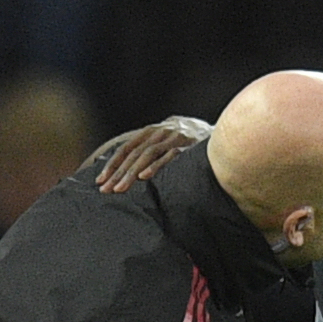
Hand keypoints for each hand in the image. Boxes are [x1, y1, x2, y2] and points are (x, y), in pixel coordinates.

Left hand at [92, 117, 210, 192]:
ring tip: (120, 189)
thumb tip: (129, 172)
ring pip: (147, 155)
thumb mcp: (167, 142)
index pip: (126, 148)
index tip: (100, 180)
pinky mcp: (188, 146)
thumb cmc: (190, 142)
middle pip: (133, 153)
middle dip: (118, 173)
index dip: (112, 164)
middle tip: (106, 190)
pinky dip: (156, 167)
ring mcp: (174, 138)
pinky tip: (145, 178)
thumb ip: (151, 152)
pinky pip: (169, 157)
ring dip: (131, 173)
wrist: (222, 132)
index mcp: (152, 131)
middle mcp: (160, 132)